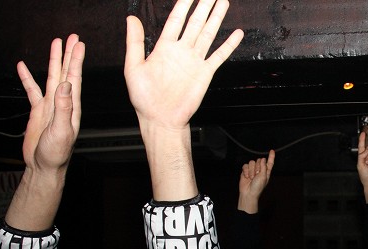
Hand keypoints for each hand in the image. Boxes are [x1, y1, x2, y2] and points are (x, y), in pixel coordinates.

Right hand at [19, 34, 83, 178]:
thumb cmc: (56, 154)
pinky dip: (27, 78)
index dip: (76, 60)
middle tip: (71, 37)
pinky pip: (32, 90)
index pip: (74, 78)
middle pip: (65, 73)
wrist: (44, 167)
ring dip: (53, 61)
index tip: (79, 45)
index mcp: (71, 107)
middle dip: (68, 54)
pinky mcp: (38, 112)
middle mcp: (62, 103)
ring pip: (51, 77)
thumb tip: (66, 86)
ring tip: (54, 43)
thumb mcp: (61, 131)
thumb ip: (64, 108)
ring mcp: (50, 106)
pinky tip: (22, 67)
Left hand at [124, 1, 243, 131]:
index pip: (176, 19)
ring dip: (216, 18)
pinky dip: (228, 45)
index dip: (184, 3)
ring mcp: (194, 61)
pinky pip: (219, 56)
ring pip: (207, 34)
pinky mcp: (204, 73)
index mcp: (164, 47)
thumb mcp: (133, 67)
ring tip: (223, 2)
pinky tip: (236, 34)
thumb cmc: (144, 98)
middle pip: (195, 22)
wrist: (160, 119)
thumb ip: (134, 42)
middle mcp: (181, 51)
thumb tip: (131, 18)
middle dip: (203, 5)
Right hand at [238, 150, 274, 213]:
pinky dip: (245, 171)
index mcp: (266, 171)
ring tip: (251, 177)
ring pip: (251, 162)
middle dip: (257, 167)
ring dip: (251, 170)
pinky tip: (246, 176)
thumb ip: (264, 167)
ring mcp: (252, 170)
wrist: (248, 192)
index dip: (271, 156)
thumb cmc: (257, 187)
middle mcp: (260, 170)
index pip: (269, 162)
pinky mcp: (245, 171)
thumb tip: (263, 159)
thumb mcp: (263, 177)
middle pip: (259, 160)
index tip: (272, 151)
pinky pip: (245, 165)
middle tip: (256, 175)